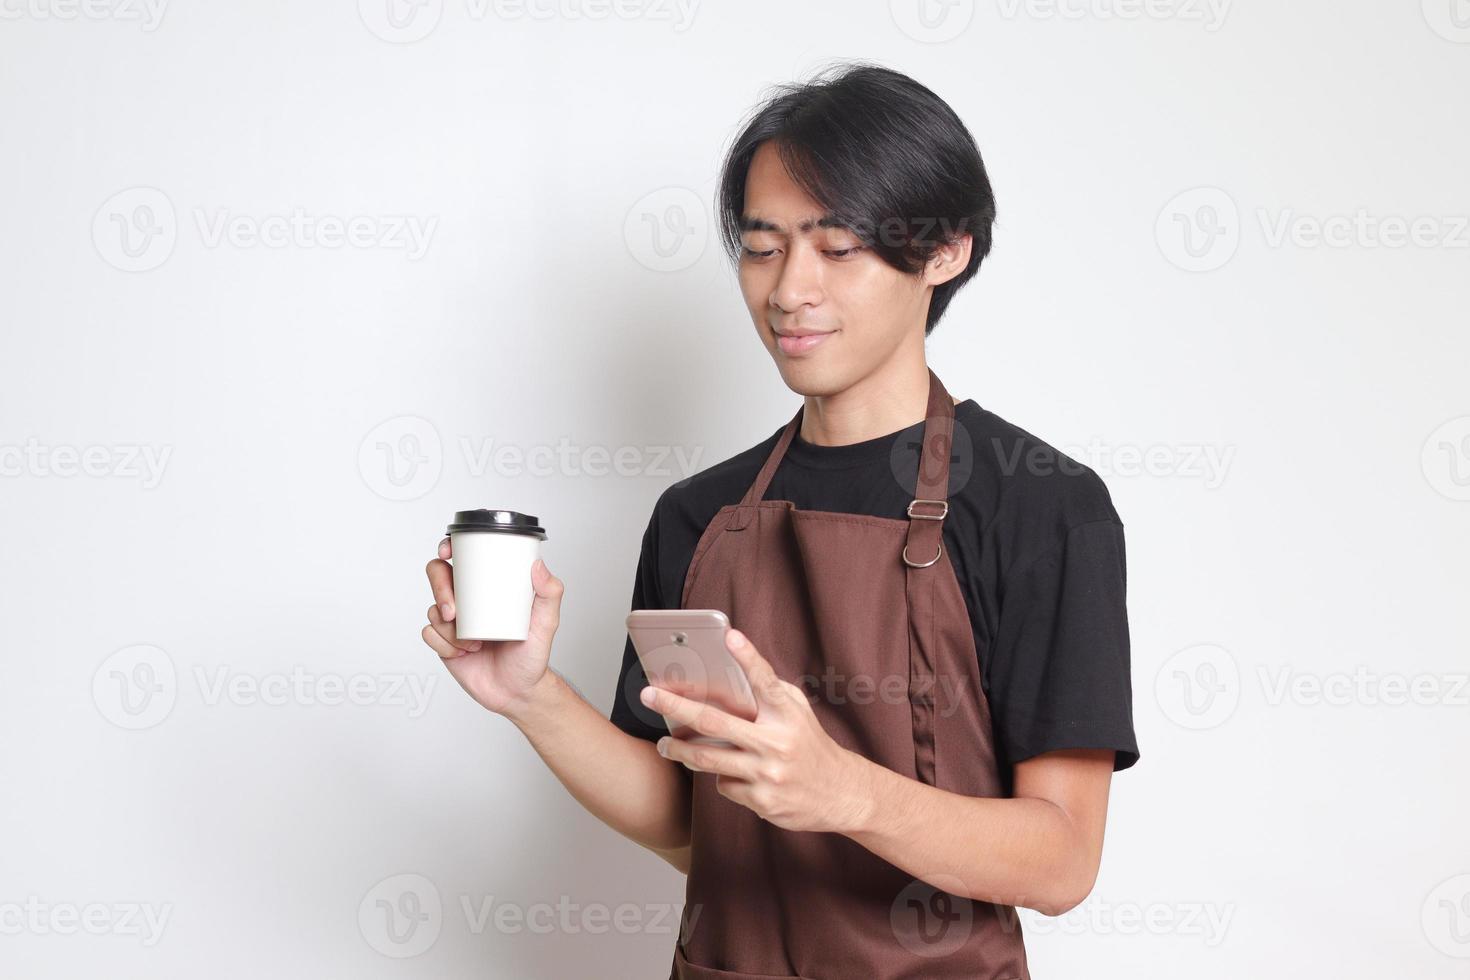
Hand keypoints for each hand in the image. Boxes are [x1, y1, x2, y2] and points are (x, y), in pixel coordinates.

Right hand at [421, 537, 564, 719]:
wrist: (518, 691)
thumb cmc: (532, 655)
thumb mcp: (547, 622)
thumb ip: (550, 592)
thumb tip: (538, 565)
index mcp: (489, 587)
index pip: (463, 558)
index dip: (448, 548)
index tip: (448, 552)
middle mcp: (468, 600)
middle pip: (437, 576)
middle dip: (440, 590)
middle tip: (454, 611)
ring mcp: (454, 621)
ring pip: (433, 610)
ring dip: (448, 628)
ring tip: (472, 643)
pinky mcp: (444, 643)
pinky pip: (429, 634)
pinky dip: (443, 645)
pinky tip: (462, 652)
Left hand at [640, 627, 872, 834]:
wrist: (841, 795)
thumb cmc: (811, 745)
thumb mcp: (798, 713)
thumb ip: (769, 694)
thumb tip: (731, 672)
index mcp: (788, 715)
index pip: (765, 680)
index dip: (748, 657)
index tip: (730, 636)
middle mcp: (777, 742)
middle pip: (715, 722)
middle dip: (676, 706)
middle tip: (649, 696)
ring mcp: (768, 774)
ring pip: (709, 759)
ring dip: (680, 750)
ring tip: (665, 744)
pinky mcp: (762, 801)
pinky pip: (724, 785)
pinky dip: (724, 778)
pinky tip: (736, 775)